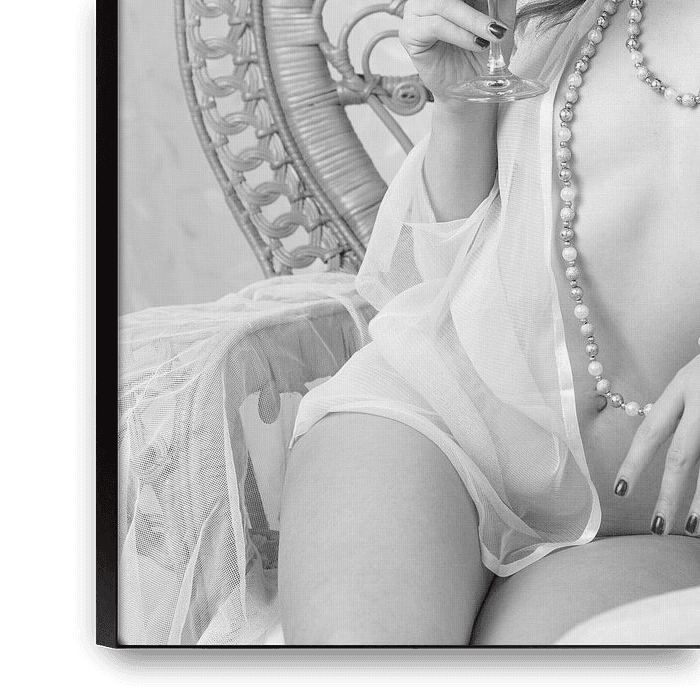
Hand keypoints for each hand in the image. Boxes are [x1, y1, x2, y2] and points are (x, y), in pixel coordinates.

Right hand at [399, 0, 516, 107]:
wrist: (468, 87)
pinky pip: (435, 26)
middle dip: (478, 6)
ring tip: (490, 36)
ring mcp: (416, 12)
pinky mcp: (409, 33)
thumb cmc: (480, 55)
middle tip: (498, 24)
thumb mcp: (499, 20)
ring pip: (445, 4)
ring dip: (472, 21)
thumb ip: (499, 0)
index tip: (498, 4)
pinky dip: (459, 34)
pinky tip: (476, 44)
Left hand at [614, 352, 699, 536]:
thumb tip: (661, 445)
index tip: (619, 490)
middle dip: (669, 493)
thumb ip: (679, 409)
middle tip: (658, 526)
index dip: (635, 463)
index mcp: (683, 386)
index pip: (652, 430)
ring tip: (692, 528)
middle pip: (682, 455)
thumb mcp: (694, 376)